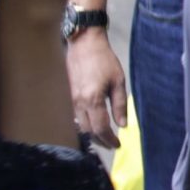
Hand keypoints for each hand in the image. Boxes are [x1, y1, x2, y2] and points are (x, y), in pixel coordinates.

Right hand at [65, 28, 126, 148]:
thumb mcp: (118, 81)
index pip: (101, 128)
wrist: (84, 44)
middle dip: (101, 140)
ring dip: (92, 134)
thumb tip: (122, 125)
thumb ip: (120, 104)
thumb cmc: (104, 60)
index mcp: (93, 100)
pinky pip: (75, 117)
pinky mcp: (67, 97)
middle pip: (88, 131)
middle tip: (112, 144)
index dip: (109, 140)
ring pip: (80, 126)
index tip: (118, 145)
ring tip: (104, 136)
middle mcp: (78, 103)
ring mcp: (70, 101)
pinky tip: (93, 123)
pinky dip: (85, 124)